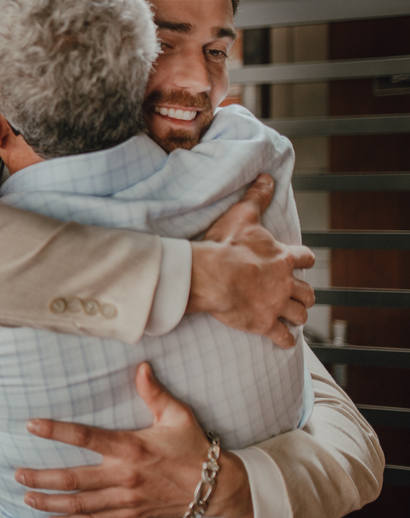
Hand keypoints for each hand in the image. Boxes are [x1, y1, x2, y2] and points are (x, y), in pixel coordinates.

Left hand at [14, 363, 252, 517]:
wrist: (216, 488)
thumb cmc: (193, 448)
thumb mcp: (178, 416)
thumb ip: (154, 392)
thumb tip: (140, 366)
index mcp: (131, 448)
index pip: (87, 437)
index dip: (57, 431)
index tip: (31, 425)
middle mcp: (124, 476)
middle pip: (74, 479)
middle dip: (42, 477)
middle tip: (17, 473)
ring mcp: (126, 498)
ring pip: (81, 504)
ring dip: (50, 502)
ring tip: (25, 497)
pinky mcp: (130, 514)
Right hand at [188, 174, 315, 348]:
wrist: (209, 275)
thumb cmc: (224, 246)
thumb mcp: (242, 215)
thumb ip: (257, 197)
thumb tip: (267, 176)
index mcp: (283, 258)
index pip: (305, 259)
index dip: (302, 260)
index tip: (298, 262)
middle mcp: (285, 283)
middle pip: (307, 292)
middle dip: (304, 294)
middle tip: (295, 295)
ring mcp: (276, 305)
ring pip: (300, 314)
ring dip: (298, 315)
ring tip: (291, 316)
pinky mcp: (264, 323)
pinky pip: (283, 336)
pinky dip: (285, 339)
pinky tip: (283, 340)